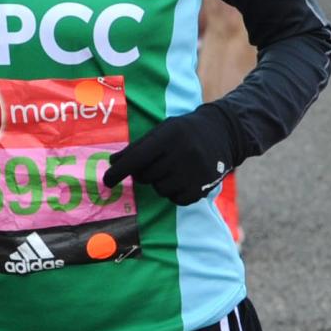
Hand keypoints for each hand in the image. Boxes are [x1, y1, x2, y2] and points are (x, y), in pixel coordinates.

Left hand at [102, 103, 240, 206]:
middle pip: (145, 177)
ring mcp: (193, 172)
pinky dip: (174, 192)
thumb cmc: (184, 131)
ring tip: (173, 168)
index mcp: (168, 136)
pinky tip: (183, 178)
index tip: (107, 181)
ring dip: (160, 183)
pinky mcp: (202, 188)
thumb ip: (138, 146)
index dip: (118, 171)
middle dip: (144, 173)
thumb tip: (113, 162)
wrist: (223, 133)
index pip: (136, 159)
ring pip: (160, 190)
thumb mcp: (162, 130)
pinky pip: (176, 199)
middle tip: (155, 163)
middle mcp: (182, 154)